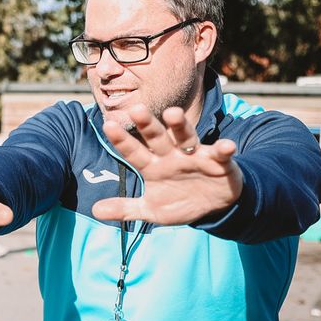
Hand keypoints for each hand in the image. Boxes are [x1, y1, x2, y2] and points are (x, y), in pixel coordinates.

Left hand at [91, 105, 242, 223]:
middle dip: (147, 125)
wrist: (212, 207)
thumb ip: (126, 209)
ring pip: (186, 138)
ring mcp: (195, 156)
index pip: (134, 152)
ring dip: (180, 127)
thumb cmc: (179, 202)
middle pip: (157, 138)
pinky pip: (221, 154)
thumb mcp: (151, 210)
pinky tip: (226, 146)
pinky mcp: (219, 162)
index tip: (107, 125)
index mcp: (153, 166)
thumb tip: (95, 210)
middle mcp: (172, 156)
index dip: (122, 140)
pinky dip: (224, 149)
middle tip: (136, 110)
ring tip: (172, 114)